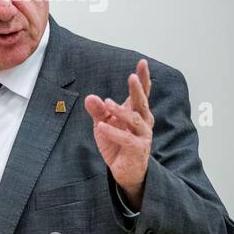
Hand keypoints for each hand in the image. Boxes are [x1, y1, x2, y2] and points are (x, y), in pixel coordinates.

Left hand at [84, 58, 152, 209]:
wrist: (124, 170)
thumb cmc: (116, 144)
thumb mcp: (103, 124)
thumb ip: (98, 111)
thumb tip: (90, 97)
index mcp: (136, 113)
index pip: (141, 93)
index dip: (143, 78)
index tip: (142, 63)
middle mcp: (143, 122)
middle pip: (141, 103)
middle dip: (137, 90)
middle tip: (132, 77)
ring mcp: (142, 135)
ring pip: (135, 120)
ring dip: (121, 111)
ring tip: (107, 103)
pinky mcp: (137, 149)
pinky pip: (126, 139)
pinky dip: (113, 132)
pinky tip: (101, 126)